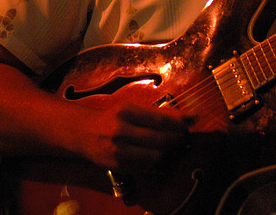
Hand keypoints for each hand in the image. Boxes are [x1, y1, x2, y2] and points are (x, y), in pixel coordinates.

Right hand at [79, 101, 194, 172]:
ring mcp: (118, 150)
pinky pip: (146, 167)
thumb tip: (191, 117)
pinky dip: (157, 162)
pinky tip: (160, 156)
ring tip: (172, 146)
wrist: (85, 133)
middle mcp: (121, 131)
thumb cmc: (114, 117)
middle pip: (160, 139)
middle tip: (182, 137)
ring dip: (168, 152)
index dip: (179, 124)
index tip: (190, 123)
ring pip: (155, 156)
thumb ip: (160, 113)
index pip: (160, 119)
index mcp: (126, 111)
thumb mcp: (133, 108)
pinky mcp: (118, 166)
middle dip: (177, 139)